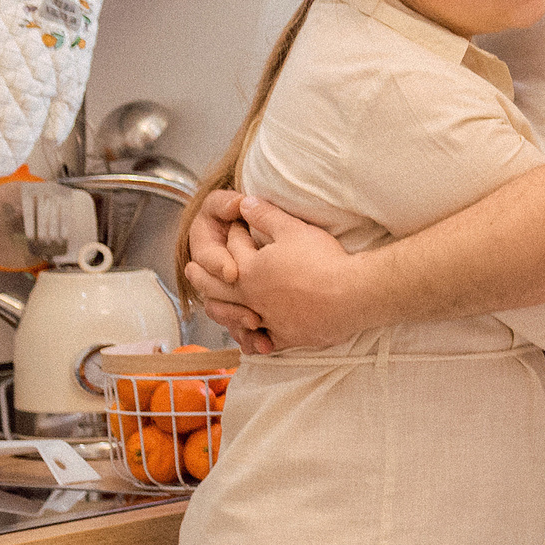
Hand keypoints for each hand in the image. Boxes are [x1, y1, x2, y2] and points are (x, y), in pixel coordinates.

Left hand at [181, 196, 355, 350]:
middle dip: (202, 276)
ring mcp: (268, 320)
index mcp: (249, 270)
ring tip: (213, 306)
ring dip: (220, 311)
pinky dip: (253, 342)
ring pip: (233, 318)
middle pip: (216, 288)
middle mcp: (251, 298)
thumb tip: (245, 202)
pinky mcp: (287, 337)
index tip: (235, 226)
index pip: (231, 250)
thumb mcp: (293, 229)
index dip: (232, 235)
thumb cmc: (323, 261)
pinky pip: (262, 342)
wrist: (352, 294)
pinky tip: (252, 340)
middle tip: (192, 270)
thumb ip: (266, 216)